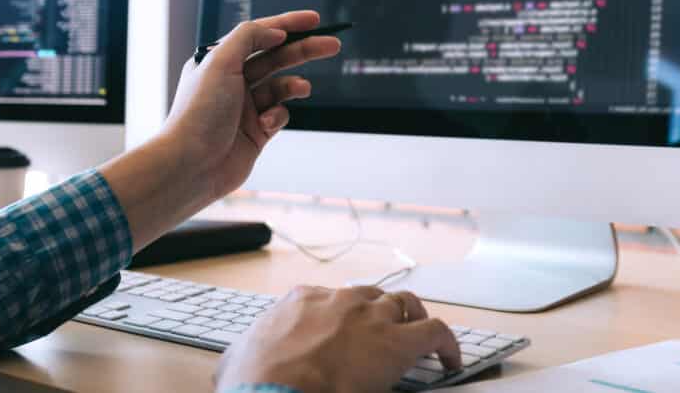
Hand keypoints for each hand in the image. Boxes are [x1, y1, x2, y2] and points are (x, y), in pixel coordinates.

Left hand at [164, 10, 340, 200]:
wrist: (191, 165)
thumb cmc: (198, 113)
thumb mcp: (220, 61)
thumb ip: (249, 37)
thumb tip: (276, 31)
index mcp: (220, 61)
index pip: (258, 34)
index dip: (287, 24)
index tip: (314, 19)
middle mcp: (232, 81)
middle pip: (276, 57)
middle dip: (303, 50)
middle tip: (331, 45)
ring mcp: (245, 107)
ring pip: (280, 87)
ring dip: (293, 85)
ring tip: (303, 89)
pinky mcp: (256, 131)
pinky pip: (279, 115)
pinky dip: (279, 116)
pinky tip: (267, 123)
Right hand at [215, 286, 461, 392]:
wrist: (276, 391)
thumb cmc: (254, 381)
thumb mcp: (235, 361)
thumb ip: (240, 357)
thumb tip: (229, 368)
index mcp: (302, 301)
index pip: (328, 300)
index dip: (339, 318)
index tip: (341, 337)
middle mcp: (340, 301)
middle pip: (371, 296)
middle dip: (380, 312)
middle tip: (387, 332)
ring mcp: (372, 318)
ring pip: (405, 303)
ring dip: (414, 318)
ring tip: (421, 339)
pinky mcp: (399, 343)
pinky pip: (435, 332)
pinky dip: (447, 344)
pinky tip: (451, 361)